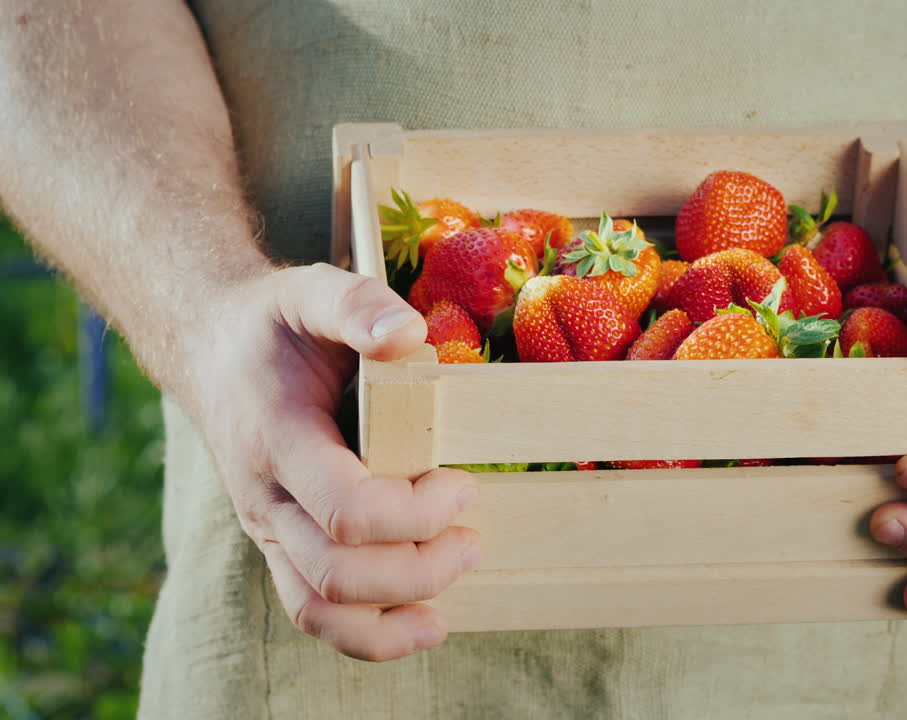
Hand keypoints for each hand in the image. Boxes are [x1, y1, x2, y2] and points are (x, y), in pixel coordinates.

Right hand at [187, 263, 480, 659]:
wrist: (212, 350)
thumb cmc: (273, 325)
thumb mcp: (311, 291)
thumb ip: (357, 306)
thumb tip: (409, 335)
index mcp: (278, 440)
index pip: (346, 510)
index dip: (415, 512)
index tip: (463, 482)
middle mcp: (266, 498)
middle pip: (338, 573)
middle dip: (420, 566)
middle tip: (472, 534)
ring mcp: (269, 529)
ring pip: (320, 611)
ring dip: (396, 614)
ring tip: (454, 585)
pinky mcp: (282, 545)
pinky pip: (315, 612)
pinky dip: (370, 633)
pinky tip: (424, 620)